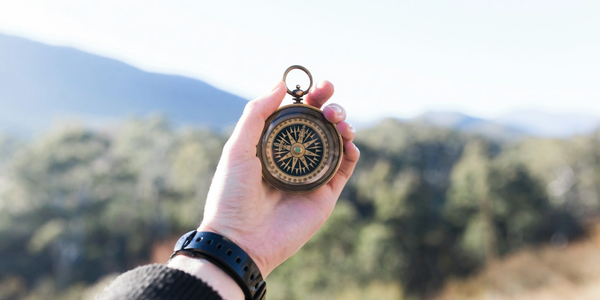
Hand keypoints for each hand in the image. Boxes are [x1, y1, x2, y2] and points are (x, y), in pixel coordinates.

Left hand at [198, 80, 359, 276]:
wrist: (241, 240)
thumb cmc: (232, 195)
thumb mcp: (237, 148)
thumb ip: (257, 114)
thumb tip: (280, 83)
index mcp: (272, 144)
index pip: (296, 114)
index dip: (309, 97)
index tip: (317, 85)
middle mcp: (294, 157)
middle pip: (320, 124)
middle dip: (329, 105)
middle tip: (329, 99)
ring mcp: (311, 175)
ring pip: (336, 141)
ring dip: (343, 123)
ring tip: (338, 119)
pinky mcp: (325, 194)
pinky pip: (345, 167)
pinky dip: (351, 150)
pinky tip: (348, 141)